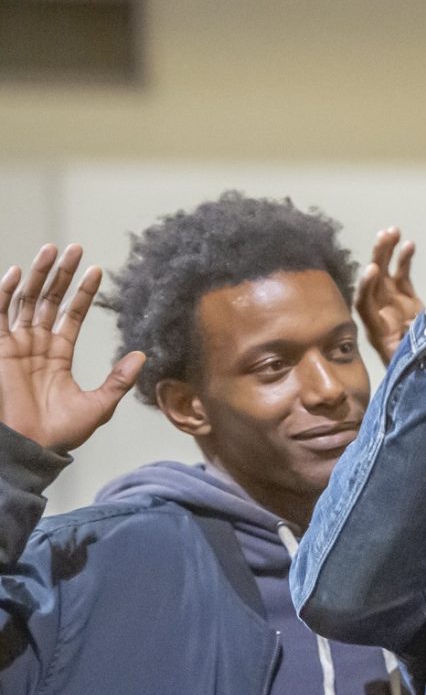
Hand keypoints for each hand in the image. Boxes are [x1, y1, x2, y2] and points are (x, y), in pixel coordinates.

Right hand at [0, 245, 143, 453]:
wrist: (34, 446)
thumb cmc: (63, 431)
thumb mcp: (100, 403)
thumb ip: (119, 379)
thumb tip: (142, 355)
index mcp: (59, 353)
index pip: (72, 314)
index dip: (83, 292)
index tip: (97, 270)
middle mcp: (37, 344)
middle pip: (49, 300)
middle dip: (61, 274)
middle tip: (74, 248)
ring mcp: (16, 345)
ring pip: (26, 301)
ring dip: (38, 275)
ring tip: (51, 251)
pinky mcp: (0, 350)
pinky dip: (5, 293)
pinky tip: (17, 273)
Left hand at [355, 228, 422, 365]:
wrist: (424, 375)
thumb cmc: (415, 372)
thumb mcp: (410, 362)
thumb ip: (409, 344)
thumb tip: (411, 327)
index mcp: (378, 330)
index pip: (365, 304)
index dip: (367, 287)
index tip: (373, 271)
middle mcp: (381, 314)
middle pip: (373, 282)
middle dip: (377, 258)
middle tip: (383, 238)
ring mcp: (393, 305)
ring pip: (387, 273)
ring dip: (388, 252)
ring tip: (392, 232)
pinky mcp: (407, 301)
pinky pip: (402, 276)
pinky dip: (404, 260)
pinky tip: (409, 244)